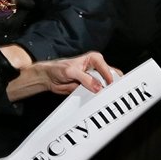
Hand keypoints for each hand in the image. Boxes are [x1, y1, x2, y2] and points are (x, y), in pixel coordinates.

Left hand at [5, 51, 119, 100]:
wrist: (49, 77)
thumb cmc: (58, 68)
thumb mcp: (71, 72)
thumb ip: (85, 78)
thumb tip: (98, 87)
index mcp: (94, 59)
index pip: (107, 68)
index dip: (110, 78)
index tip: (110, 87)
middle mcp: (96, 68)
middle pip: (110, 77)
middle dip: (111, 86)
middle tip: (111, 94)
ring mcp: (94, 79)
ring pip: (105, 86)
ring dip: (105, 93)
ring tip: (105, 98)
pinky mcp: (90, 88)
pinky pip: (97, 94)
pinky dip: (98, 97)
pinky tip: (97, 100)